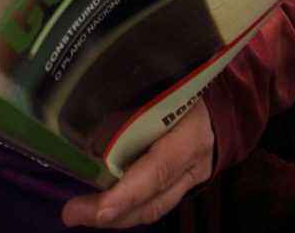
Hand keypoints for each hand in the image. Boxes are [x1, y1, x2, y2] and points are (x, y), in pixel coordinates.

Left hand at [62, 98, 213, 228]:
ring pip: (151, 208)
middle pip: (154, 199)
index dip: (133, 189)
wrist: (222, 110)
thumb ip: (145, 87)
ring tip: (77, 213)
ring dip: (114, 217)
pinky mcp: (178, 188)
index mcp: (190, 133)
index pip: (162, 166)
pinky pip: (151, 204)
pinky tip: (96, 208)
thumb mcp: (174, 83)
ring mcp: (187, 181)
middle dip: (114, 211)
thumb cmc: (189, 89)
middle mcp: (191, 164)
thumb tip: (97, 79)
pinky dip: (124, 209)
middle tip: (73, 212)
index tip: (104, 207)